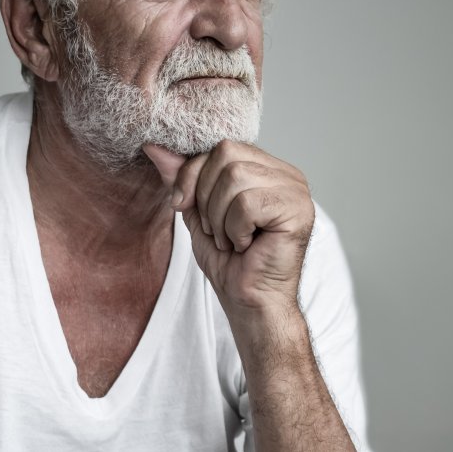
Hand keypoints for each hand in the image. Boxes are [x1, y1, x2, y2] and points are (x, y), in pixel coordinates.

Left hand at [143, 140, 314, 314]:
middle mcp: (287, 175)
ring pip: (235, 178)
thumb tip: (154, 148)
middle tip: (218, 231)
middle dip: (206, 198)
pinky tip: (247, 246)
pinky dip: (236, 230)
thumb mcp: (197, 213)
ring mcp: (296, 191)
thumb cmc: (231, 264)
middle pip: (226, 156)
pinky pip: (248, 203)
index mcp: (268, 169)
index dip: (193, 174)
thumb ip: (182, 179)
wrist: (251, 305)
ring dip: (220, 218)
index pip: (222, 147)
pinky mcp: (298, 210)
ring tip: (233, 241)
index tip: (184, 206)